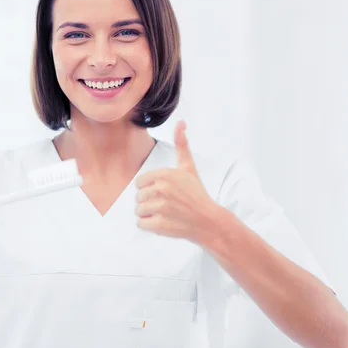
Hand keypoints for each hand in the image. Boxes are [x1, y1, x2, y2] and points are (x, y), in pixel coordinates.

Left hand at [135, 121, 224, 244]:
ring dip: (149, 214)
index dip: (150, 189)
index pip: (139, 183)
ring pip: (138, 210)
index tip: (163, 192)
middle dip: (149, 202)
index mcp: (164, 174)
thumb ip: (181, 144)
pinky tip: (163, 222)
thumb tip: (181, 122)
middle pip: (138, 197)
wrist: (209, 220)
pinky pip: (141, 224)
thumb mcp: (188, 167)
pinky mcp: (159, 225)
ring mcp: (160, 208)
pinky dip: (149, 226)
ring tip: (165, 214)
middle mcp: (161, 189)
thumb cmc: (197, 193)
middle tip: (167, 204)